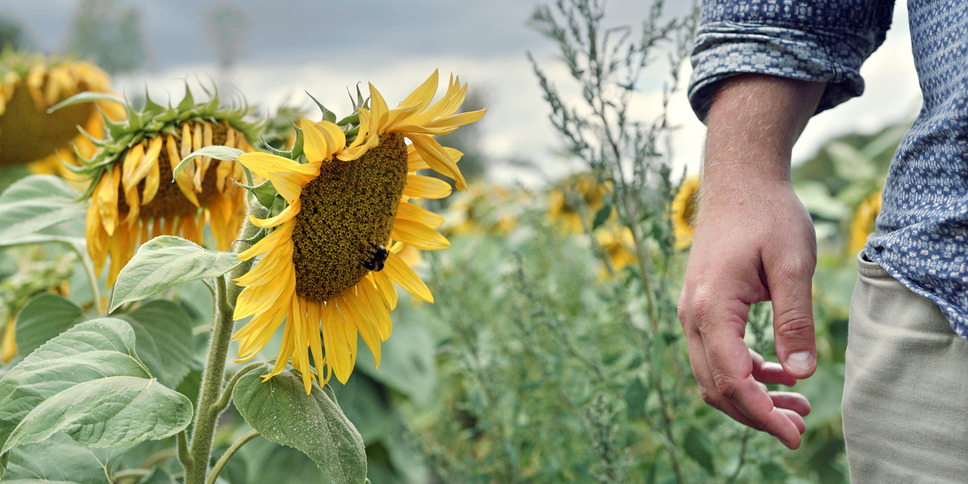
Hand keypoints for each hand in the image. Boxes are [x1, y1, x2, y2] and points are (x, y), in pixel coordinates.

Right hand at [678, 176, 816, 448]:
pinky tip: (776, 373)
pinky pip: (713, 354)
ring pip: (712, 374)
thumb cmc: (768, 213)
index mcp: (712, 307)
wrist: (738, 178)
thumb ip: (795, 320)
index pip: (732, 379)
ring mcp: (692, 311)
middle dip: (756, 414)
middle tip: (799, 428)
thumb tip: (800, 373)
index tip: (794, 435)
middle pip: (715, 386)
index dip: (762, 414)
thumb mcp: (793, 264)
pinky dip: (742, 373)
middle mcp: (692, 314)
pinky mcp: (700, 306)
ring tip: (796, 406)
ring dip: (749, 397)